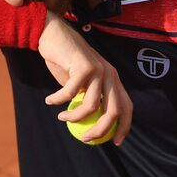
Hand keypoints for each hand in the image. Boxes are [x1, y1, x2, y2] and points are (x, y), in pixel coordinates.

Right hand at [37, 14, 133, 145]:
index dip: (124, 126)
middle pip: (113, 111)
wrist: (53, 34)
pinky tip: (50, 101)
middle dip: (100, 130)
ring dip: (74, 117)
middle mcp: (110, 74)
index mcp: (113, 79)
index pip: (126, 106)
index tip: (115, 142)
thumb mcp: (81, 82)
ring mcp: (98, 69)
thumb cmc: (65, 61)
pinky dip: (59, 100)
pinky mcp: (83, 66)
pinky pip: (70, 93)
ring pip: (91, 105)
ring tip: (61, 117)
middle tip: (85, 138)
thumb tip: (90, 125)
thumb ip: (88, 97)